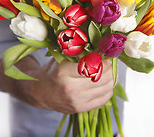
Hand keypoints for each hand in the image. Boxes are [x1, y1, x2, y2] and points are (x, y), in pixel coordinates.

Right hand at [0, 56, 114, 113]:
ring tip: (111, 71)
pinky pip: (104, 98)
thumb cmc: (53, 70)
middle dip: (111, 68)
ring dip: (112, 78)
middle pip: (103, 77)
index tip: (107, 55)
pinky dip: (108, 89)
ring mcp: (76, 101)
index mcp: (64, 72)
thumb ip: (78, 50)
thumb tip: (99, 43)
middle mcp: (70, 88)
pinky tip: (106, 82)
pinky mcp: (81, 109)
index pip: (93, 65)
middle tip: (111, 62)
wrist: (41, 92)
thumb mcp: (61, 56)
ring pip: (106, 88)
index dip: (104, 60)